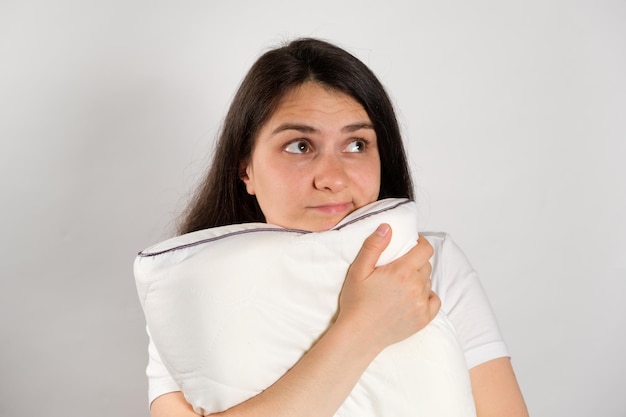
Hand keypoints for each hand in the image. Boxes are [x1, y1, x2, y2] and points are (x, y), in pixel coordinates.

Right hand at [337, 224, 439, 352]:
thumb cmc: (356, 302)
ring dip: (418, 279)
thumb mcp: (358, 270)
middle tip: (398, 268)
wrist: (359, 335)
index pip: (425, 248)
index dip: (420, 243)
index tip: (411, 244)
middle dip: (415, 262)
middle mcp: (416, 286)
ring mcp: (422, 304)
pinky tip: (413, 298)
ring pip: (428, 281)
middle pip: (426, 264)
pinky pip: (435, 300)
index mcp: (401, 271)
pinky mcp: (424, 319)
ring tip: (400, 286)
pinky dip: (427, 296)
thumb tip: (387, 228)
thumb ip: (373, 246)